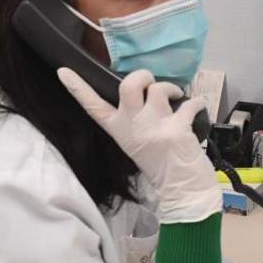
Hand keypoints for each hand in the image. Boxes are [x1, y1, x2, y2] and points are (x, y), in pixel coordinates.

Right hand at [58, 68, 219, 222]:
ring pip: (159, 89)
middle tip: (150, 83)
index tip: (64, 72)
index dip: (78, 88)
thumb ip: (135, 121)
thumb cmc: (160, 167)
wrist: (182, 190)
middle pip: (128, 86)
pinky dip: (197, 102)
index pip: (93, 107)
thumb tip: (145, 94)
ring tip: (176, 96)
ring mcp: (154, 127)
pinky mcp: (177, 129)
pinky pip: (189, 103)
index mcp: (119, 131)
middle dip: (142, 75)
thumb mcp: (137, 144)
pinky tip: (197, 107)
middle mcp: (133, 127)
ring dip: (171, 88)